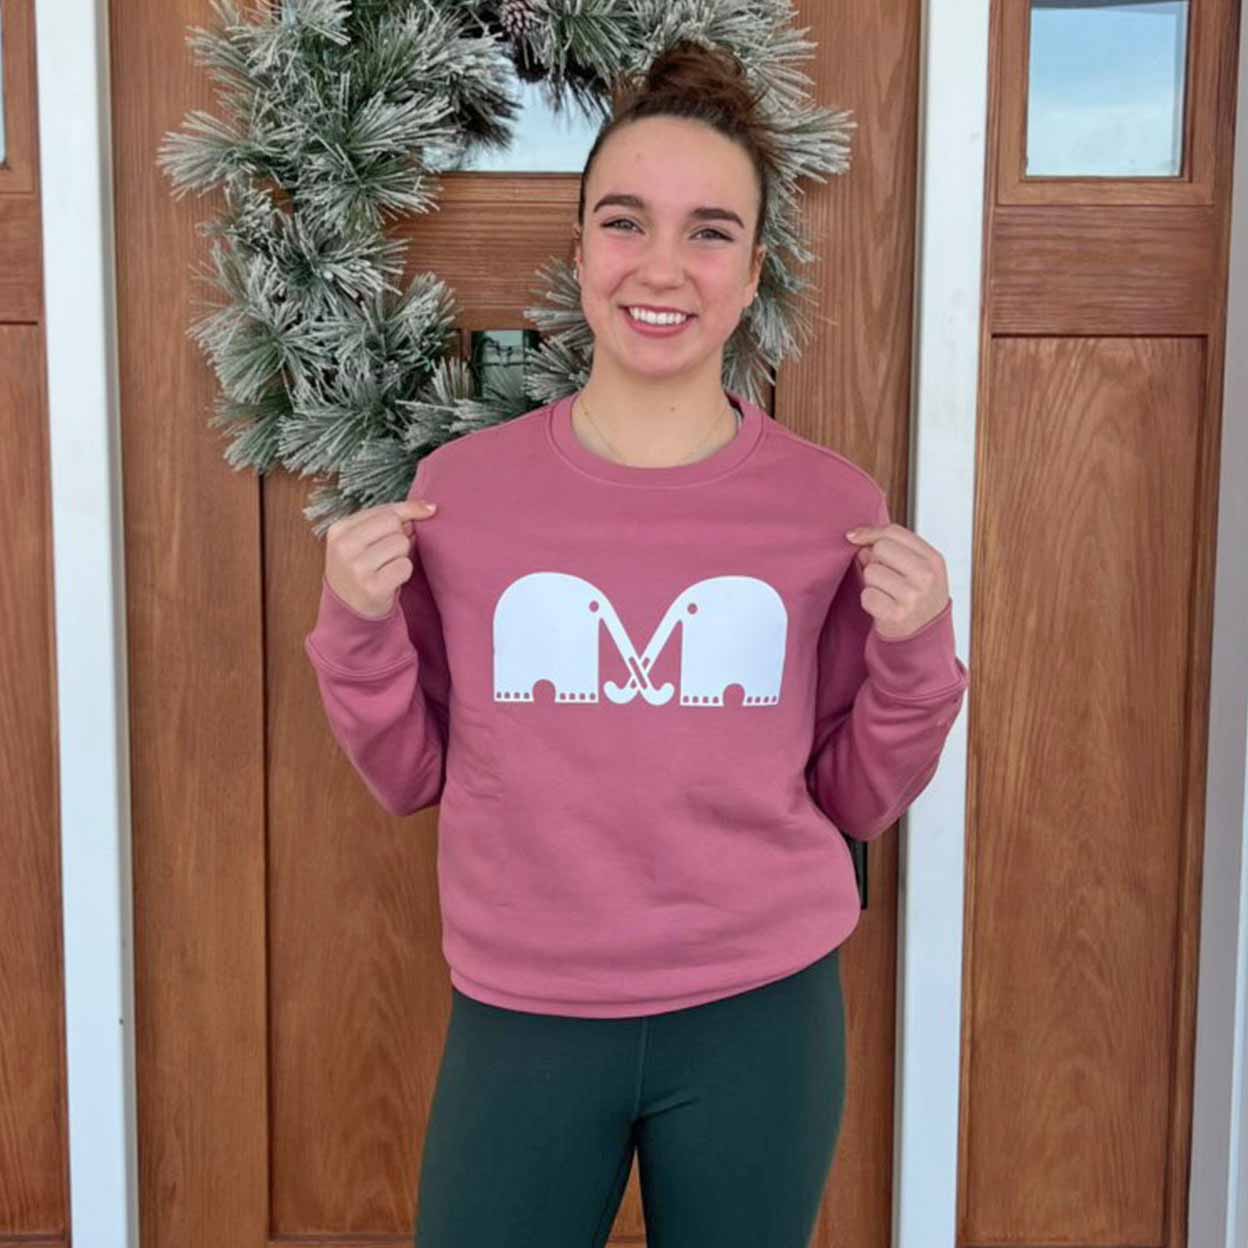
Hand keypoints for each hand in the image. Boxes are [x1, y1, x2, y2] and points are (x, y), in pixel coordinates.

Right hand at [324, 497, 437, 618]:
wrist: (349, 611)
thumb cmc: (362, 570)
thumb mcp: (365, 541)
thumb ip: (390, 521)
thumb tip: (428, 507)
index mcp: (339, 529)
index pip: (384, 510)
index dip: (409, 511)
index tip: (429, 509)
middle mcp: (344, 547)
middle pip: (394, 524)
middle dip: (399, 537)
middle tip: (389, 554)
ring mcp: (356, 568)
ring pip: (400, 544)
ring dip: (401, 556)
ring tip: (386, 568)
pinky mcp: (372, 587)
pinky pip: (404, 566)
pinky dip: (404, 573)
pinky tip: (390, 580)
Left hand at [845, 522, 949, 640]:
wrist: (925, 636)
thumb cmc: (917, 597)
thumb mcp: (916, 569)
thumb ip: (891, 549)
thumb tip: (856, 537)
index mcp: (933, 559)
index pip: (894, 532)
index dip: (870, 533)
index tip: (854, 537)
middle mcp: (926, 576)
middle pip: (880, 548)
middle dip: (875, 561)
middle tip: (885, 577)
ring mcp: (913, 596)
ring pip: (871, 571)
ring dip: (872, 583)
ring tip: (887, 594)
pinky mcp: (897, 615)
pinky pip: (867, 595)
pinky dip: (869, 601)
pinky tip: (883, 607)